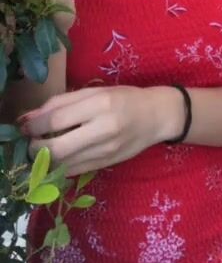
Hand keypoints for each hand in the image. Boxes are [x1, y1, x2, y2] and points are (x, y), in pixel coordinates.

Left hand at [18, 85, 172, 176]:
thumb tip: (29, 118)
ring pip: (63, 163)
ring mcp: (106, 150)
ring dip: (45, 159)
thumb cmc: (124, 98)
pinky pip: (74, 170)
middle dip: (36, 148)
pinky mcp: (106, 165)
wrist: (156, 116)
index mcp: (100, 104)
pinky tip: (58, 156)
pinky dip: (60, 165)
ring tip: (42, 148)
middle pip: (57, 147)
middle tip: (31, 142)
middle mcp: (104, 129)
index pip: (57, 119)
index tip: (25, 126)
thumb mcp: (95, 92)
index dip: (34, 126)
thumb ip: (62, 103)